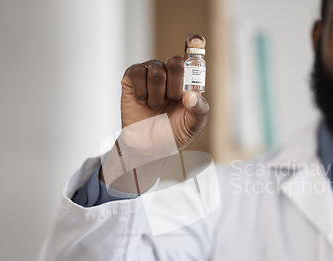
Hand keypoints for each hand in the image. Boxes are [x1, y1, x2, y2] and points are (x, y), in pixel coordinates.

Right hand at [120, 34, 208, 149]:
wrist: (149, 147)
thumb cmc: (173, 133)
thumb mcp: (194, 125)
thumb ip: (199, 109)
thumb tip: (190, 95)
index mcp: (188, 80)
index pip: (193, 54)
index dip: (195, 44)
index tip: (197, 40)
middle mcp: (170, 72)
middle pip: (175, 61)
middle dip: (176, 85)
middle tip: (172, 100)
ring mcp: (150, 73)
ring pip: (156, 70)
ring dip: (157, 94)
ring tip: (156, 106)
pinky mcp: (132, 77)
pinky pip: (138, 73)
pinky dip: (142, 92)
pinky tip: (143, 101)